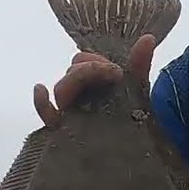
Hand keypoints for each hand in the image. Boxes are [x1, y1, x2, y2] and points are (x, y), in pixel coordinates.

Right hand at [33, 34, 157, 127]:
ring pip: (62, 90)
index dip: (95, 63)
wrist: (138, 151)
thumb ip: (139, 65)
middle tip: (112, 75)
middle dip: (88, 70)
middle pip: (72, 75)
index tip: (116, 71)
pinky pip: (46, 115)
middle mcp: (80, 96)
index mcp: (94, 83)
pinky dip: (40, 102)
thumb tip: (148, 38)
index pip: (83, 63)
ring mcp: (71, 113)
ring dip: (74, 81)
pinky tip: (40, 89)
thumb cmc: (133, 120)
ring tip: (94, 85)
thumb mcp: (138, 91)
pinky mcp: (64, 132)